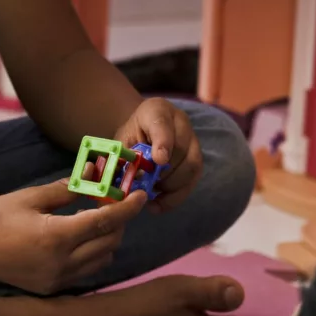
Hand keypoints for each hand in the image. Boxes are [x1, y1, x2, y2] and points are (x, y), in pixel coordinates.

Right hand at [0, 179, 146, 294]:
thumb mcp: (32, 197)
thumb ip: (67, 190)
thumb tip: (93, 177)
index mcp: (56, 237)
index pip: (105, 222)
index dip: (128, 207)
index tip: (140, 195)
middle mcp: (61, 263)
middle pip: (109, 242)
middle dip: (118, 221)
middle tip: (113, 202)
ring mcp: (57, 279)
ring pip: (101, 260)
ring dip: (107, 239)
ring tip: (94, 219)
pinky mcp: (51, 287)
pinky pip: (85, 271)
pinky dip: (92, 254)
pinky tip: (79, 238)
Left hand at [114, 98, 201, 212]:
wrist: (141, 132)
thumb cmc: (130, 138)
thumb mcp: (121, 143)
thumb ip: (122, 158)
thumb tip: (119, 185)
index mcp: (156, 110)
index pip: (162, 123)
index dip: (163, 143)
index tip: (159, 161)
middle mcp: (180, 121)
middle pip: (181, 149)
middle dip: (164, 173)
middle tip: (147, 187)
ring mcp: (192, 139)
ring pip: (192, 165)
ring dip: (171, 186)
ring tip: (152, 196)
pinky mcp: (196, 158)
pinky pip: (193, 179)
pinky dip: (176, 196)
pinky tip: (159, 204)